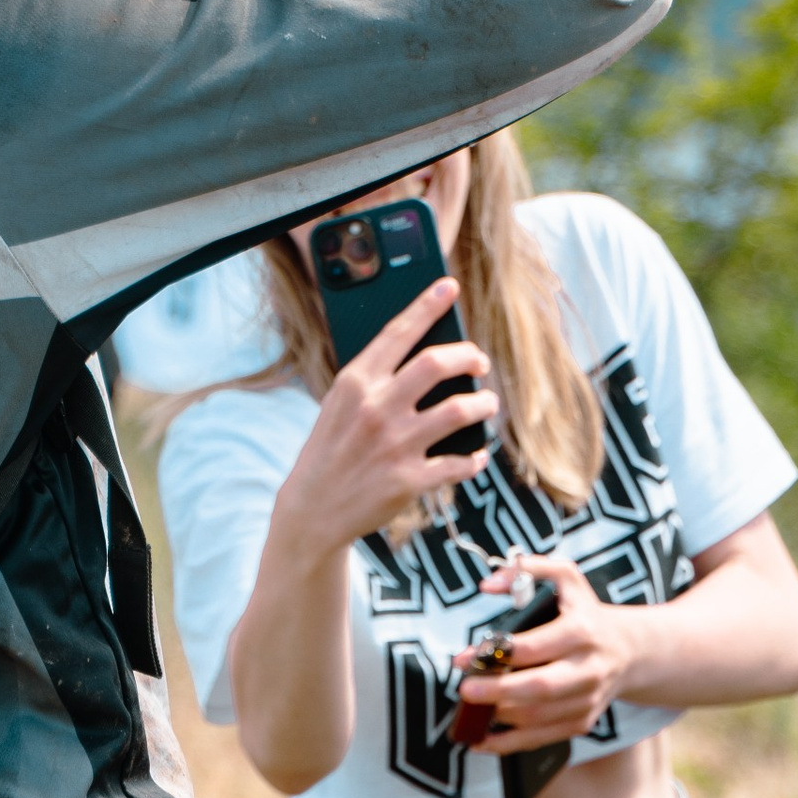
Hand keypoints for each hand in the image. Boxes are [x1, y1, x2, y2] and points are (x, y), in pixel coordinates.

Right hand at [265, 275, 494, 559]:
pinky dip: (474, 457)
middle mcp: (377, 408)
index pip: (398, 332)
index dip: (427, 305)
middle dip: (469, 357)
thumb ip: (375, 381)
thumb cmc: (330, 450)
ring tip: (486, 405)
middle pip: (438, 363)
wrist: (312, 510)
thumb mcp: (339, 406)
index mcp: (355, 383)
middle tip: (479, 362)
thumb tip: (429, 360)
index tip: (448, 286)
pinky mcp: (410, 480)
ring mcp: (395, 444)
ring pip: (460, 409)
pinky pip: (460, 462)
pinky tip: (475, 455)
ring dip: (483, 405)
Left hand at [453, 553, 639, 751]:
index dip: (498, 654)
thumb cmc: (585, 612)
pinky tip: (482, 741)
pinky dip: (510, 744)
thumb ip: (527, 569)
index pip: (534, 647)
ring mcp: (588, 699)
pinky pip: (544, 738)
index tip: (466, 657)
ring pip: (538, 717)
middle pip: (539, 688)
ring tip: (468, 711)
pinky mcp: (584, 721)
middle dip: (497, 692)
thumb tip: (488, 585)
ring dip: (499, 718)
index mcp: (581, 632)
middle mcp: (588, 669)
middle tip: (465, 691)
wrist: (629, 650)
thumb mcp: (566, 577)